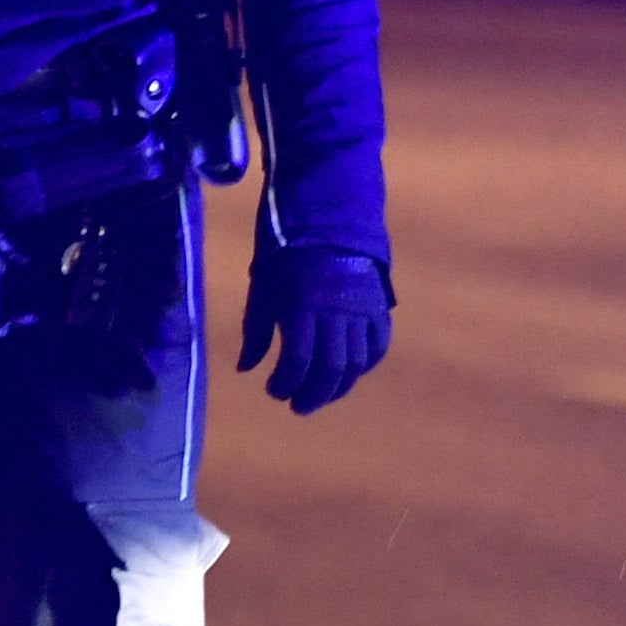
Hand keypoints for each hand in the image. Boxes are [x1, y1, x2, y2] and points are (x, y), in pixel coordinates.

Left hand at [238, 238, 393, 413]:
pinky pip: (378, 344)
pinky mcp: (379, 306)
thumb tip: (246, 368)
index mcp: (303, 305)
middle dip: (313, 394)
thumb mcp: (262, 288)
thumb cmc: (285, 255)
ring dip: (339, 386)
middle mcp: (337, 311)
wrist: (328, 218)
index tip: (273, 391)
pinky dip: (366, 364)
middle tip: (299, 407)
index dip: (285, 382)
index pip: (299, 358)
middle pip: (330, 366)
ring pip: (356, 361)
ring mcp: (362, 309)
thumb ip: (256, 331)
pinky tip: (351, 372)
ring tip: (323, 396)